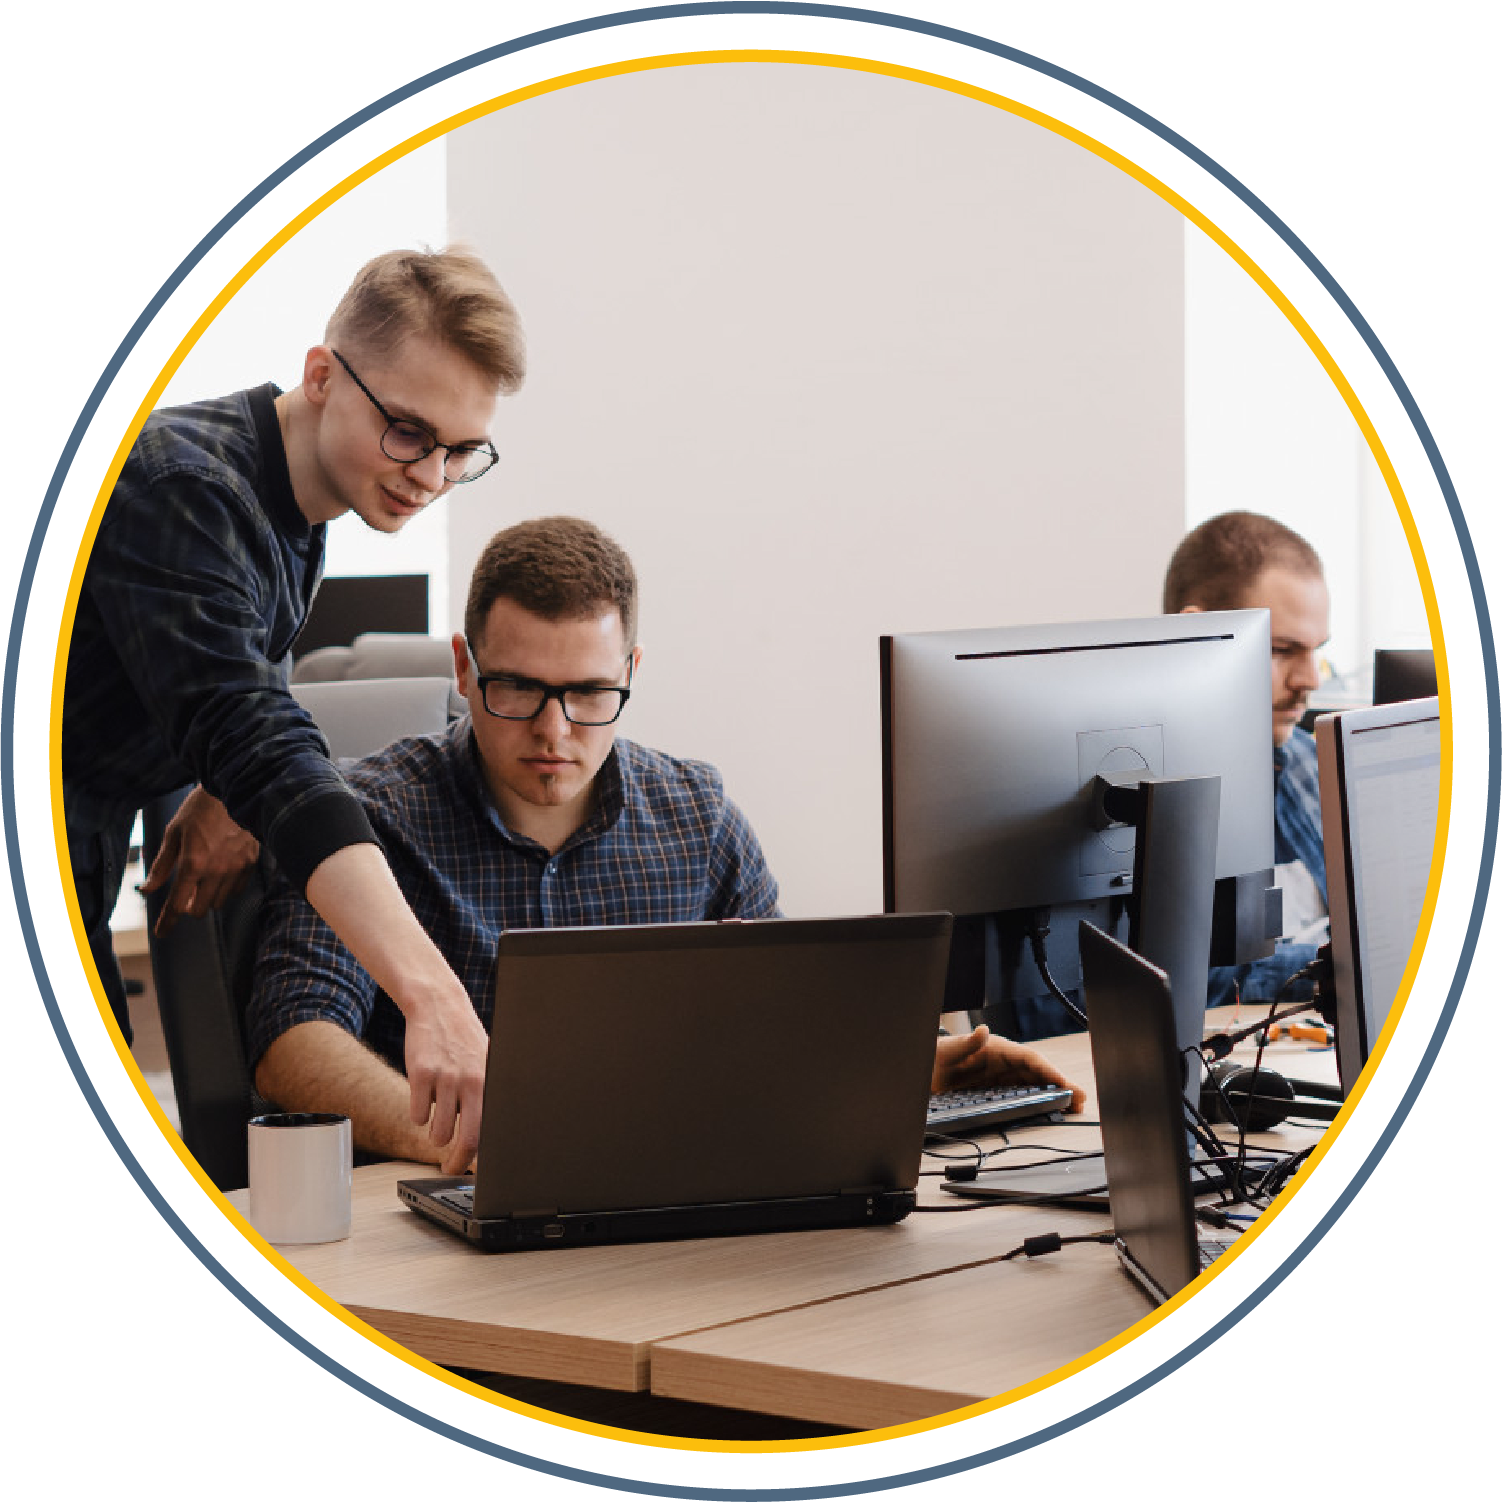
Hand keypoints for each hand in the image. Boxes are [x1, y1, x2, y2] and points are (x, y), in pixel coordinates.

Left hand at [140, 787, 259, 935]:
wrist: (238, 790)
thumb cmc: (202, 809)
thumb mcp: (174, 833)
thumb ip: (162, 865)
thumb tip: (149, 888)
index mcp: (193, 863)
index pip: (177, 904)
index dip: (167, 922)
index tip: (161, 933)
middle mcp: (216, 871)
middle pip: (200, 909)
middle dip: (189, 906)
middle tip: (185, 895)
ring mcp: (236, 869)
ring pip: (220, 902)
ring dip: (208, 898)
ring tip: (204, 881)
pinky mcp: (250, 864)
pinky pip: (237, 889)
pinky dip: (226, 888)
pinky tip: (222, 874)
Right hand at [402, 984, 489, 1175]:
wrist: (439, 1006)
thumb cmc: (464, 1041)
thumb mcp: (486, 1066)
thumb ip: (487, 1098)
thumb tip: (488, 1140)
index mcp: (491, 1082)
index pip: (490, 1131)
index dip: (482, 1158)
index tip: (475, 1171)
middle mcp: (472, 1081)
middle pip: (466, 1140)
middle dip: (457, 1163)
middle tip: (450, 1168)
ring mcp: (446, 1078)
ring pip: (438, 1133)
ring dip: (436, 1136)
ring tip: (438, 1124)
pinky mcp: (420, 1074)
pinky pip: (417, 1115)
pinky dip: (418, 1115)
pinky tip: (423, 1100)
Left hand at [931, 1024, 1086, 1112]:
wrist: (920, 1072)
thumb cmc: (933, 1056)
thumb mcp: (945, 1050)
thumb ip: (964, 1043)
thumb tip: (982, 1032)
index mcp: (994, 1049)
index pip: (1028, 1058)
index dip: (1047, 1070)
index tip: (1064, 1082)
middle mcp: (1001, 1063)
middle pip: (1036, 1073)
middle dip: (1060, 1085)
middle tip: (1081, 1100)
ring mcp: (999, 1078)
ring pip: (1033, 1085)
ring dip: (1053, 1095)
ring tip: (1073, 1108)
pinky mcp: (994, 1091)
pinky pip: (1021, 1096)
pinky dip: (1038, 1103)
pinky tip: (1049, 1111)